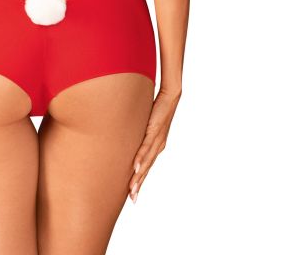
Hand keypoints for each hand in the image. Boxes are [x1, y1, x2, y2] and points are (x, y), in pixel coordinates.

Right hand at [128, 88, 181, 202]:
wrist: (169, 96)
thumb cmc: (157, 108)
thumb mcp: (145, 124)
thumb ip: (138, 133)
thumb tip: (127, 137)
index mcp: (155, 146)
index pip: (146, 167)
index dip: (139, 181)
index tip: (132, 195)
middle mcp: (158, 146)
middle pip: (146, 169)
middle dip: (139, 184)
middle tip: (132, 199)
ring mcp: (157, 140)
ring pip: (146, 162)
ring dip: (139, 176)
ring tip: (132, 188)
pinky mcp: (155, 131)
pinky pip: (146, 147)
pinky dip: (140, 158)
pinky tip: (135, 167)